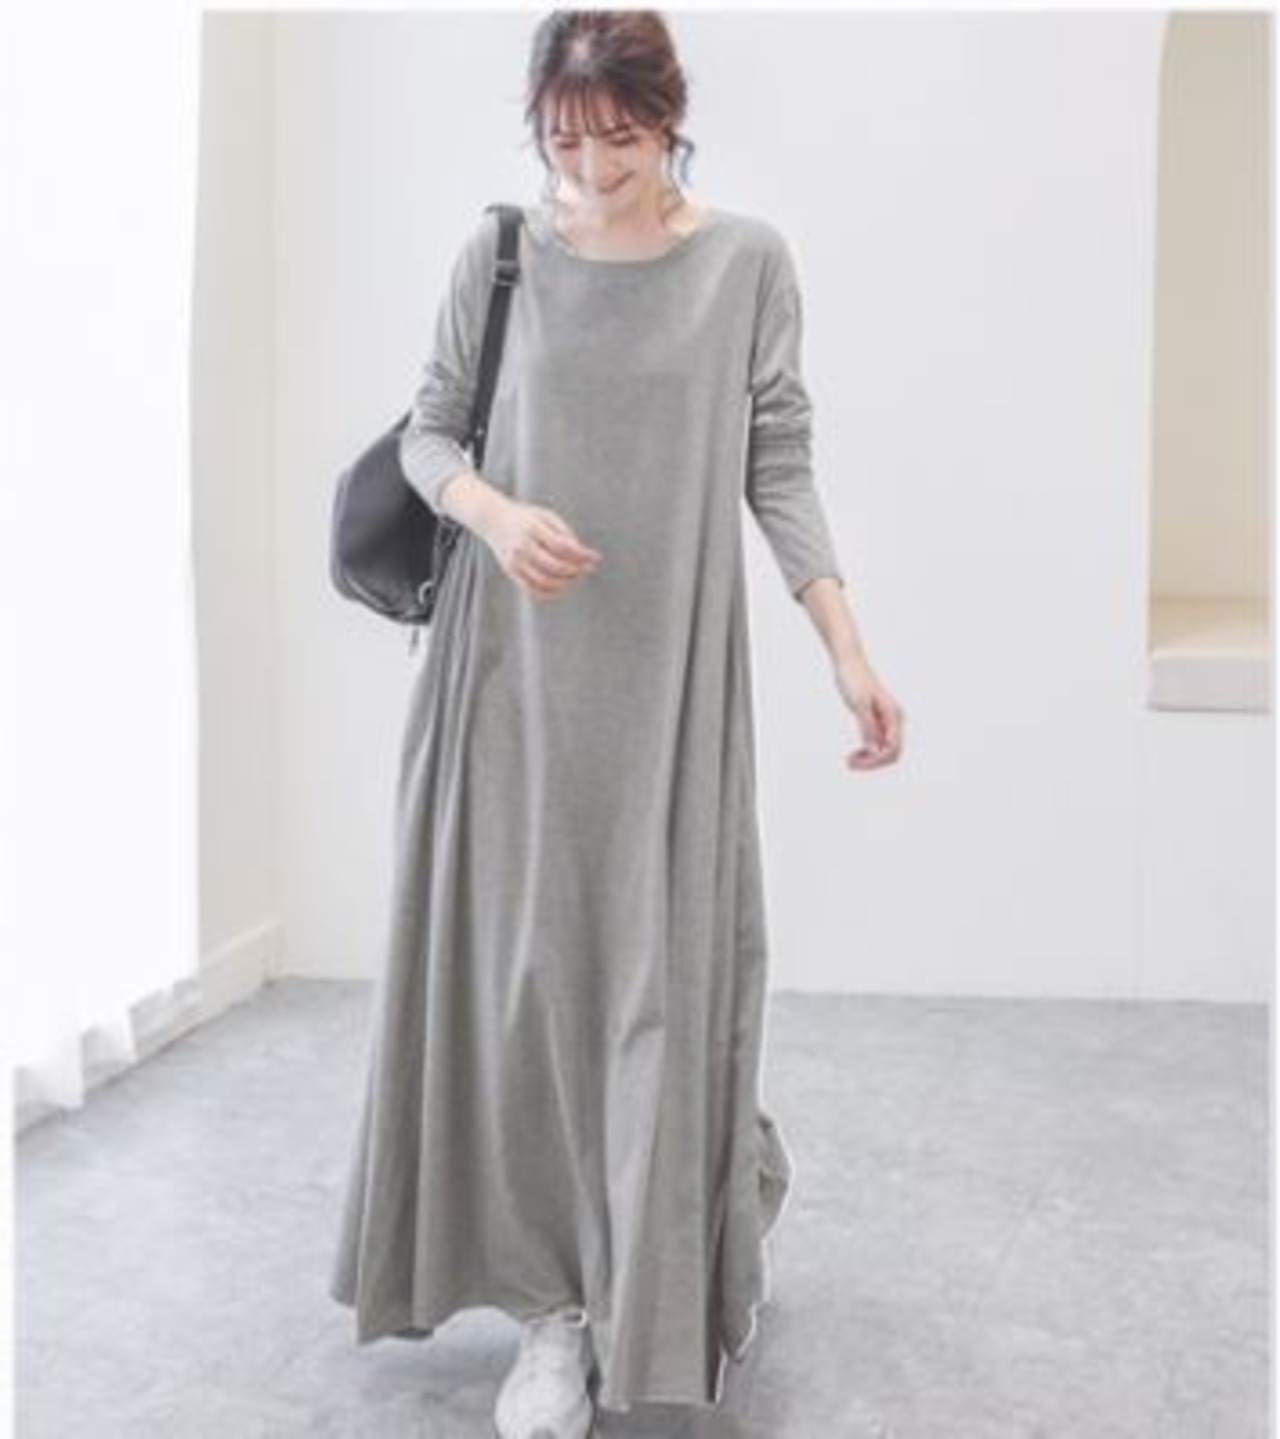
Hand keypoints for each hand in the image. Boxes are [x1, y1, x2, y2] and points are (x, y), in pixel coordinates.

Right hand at [481, 497, 602, 600]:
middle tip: (587, 569)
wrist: (493, 520)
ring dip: (564, 583)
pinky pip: (531, 589)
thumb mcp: (546, 515)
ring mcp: (515, 561)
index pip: (561, 546)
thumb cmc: (524, 517)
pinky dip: (549, 593)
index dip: (581, 555)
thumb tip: (581, 553)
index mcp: (533, 528)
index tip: (595, 557)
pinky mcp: (510, 571)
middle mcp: (522, 546)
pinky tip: (562, 588)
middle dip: (575, 571)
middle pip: (554, 566)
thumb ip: (564, 533)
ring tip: (576, 578)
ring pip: (543, 581)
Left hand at [833, 653, 904, 769]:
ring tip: (850, 760)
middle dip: (873, 762)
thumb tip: (875, 749)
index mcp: (893, 715)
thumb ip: (868, 727)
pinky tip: (855, 752)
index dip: (875, 760)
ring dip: (870, 759)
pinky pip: (878, 742)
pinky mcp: (877, 719)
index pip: (892, 749)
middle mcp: (894, 719)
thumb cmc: (853, 678)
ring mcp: (887, 720)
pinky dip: (867, 751)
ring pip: (885, 749)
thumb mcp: (859, 704)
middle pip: (892, 753)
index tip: (855, 760)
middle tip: (850, 763)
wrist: (848, 661)